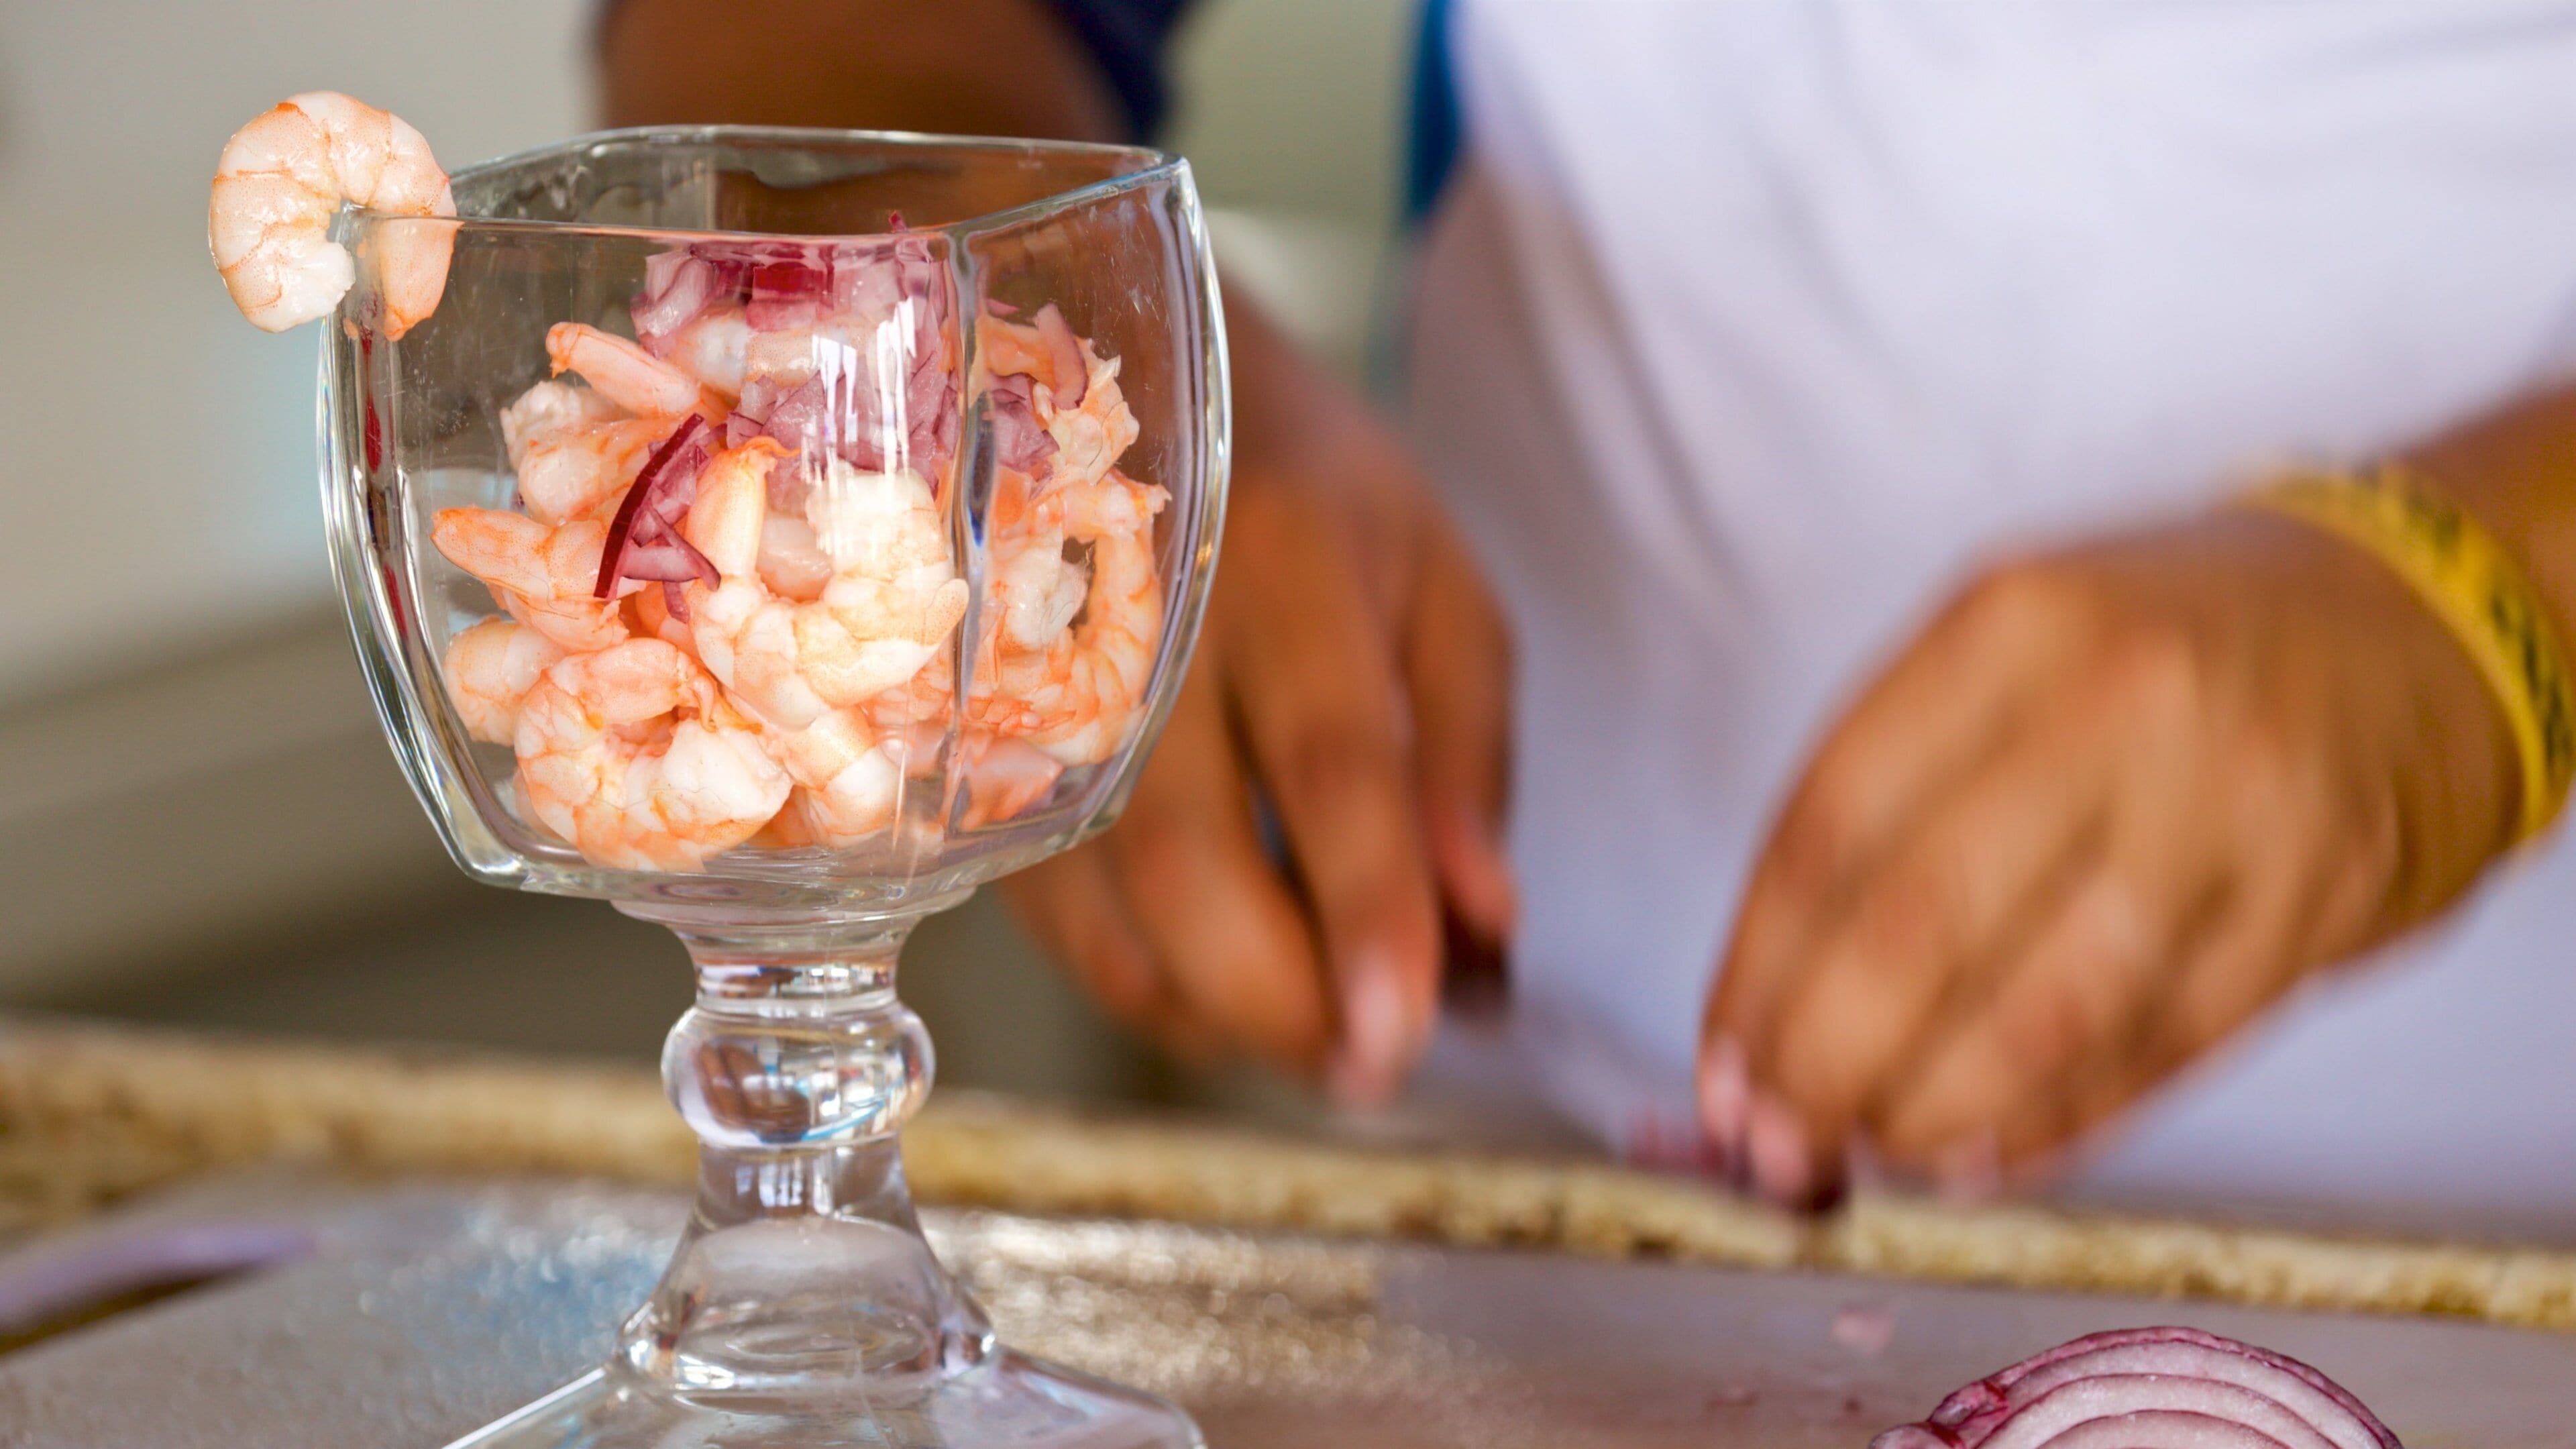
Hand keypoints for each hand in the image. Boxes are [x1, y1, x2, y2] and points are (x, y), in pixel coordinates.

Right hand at [1004, 301, 1514, 1103]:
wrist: (1098, 376)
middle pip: (1190, 867)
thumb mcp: (1432, 578)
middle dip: (1285, 1004)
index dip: (1369, 914)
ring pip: (1108, 919)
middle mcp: (1139, 625)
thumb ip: (1470, 752)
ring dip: (1221, 1020)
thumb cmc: (1301, 488)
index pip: (1331, 762)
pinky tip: (1225, 987)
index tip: (1405, 1036)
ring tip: (1313, 1031)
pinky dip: (1151, 990)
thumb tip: (1484, 925)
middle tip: (1371, 1067)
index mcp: (1283, 555)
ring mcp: (1038, 693)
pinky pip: (1063, 924)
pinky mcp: (984, 758)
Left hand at [1700, 508, 2516, 1206]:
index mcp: (2012, 623)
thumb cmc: (2170, 650)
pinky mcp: (2320, 905)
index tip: (1722, 1057)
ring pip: (2043, 1009)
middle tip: (1776, 1138)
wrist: (2426, 622)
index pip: (1834, 821)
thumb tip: (1771, 995)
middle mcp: (2120, 705)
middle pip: (1920, 924)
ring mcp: (2230, 809)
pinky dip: (2056, 1124)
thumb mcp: (2017, 648)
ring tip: (1870, 1152)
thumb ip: (1897, 792)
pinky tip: (1981, 1157)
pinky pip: (2160, 1048)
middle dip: (1824, 1060)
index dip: (1760, 964)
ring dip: (1932, 1110)